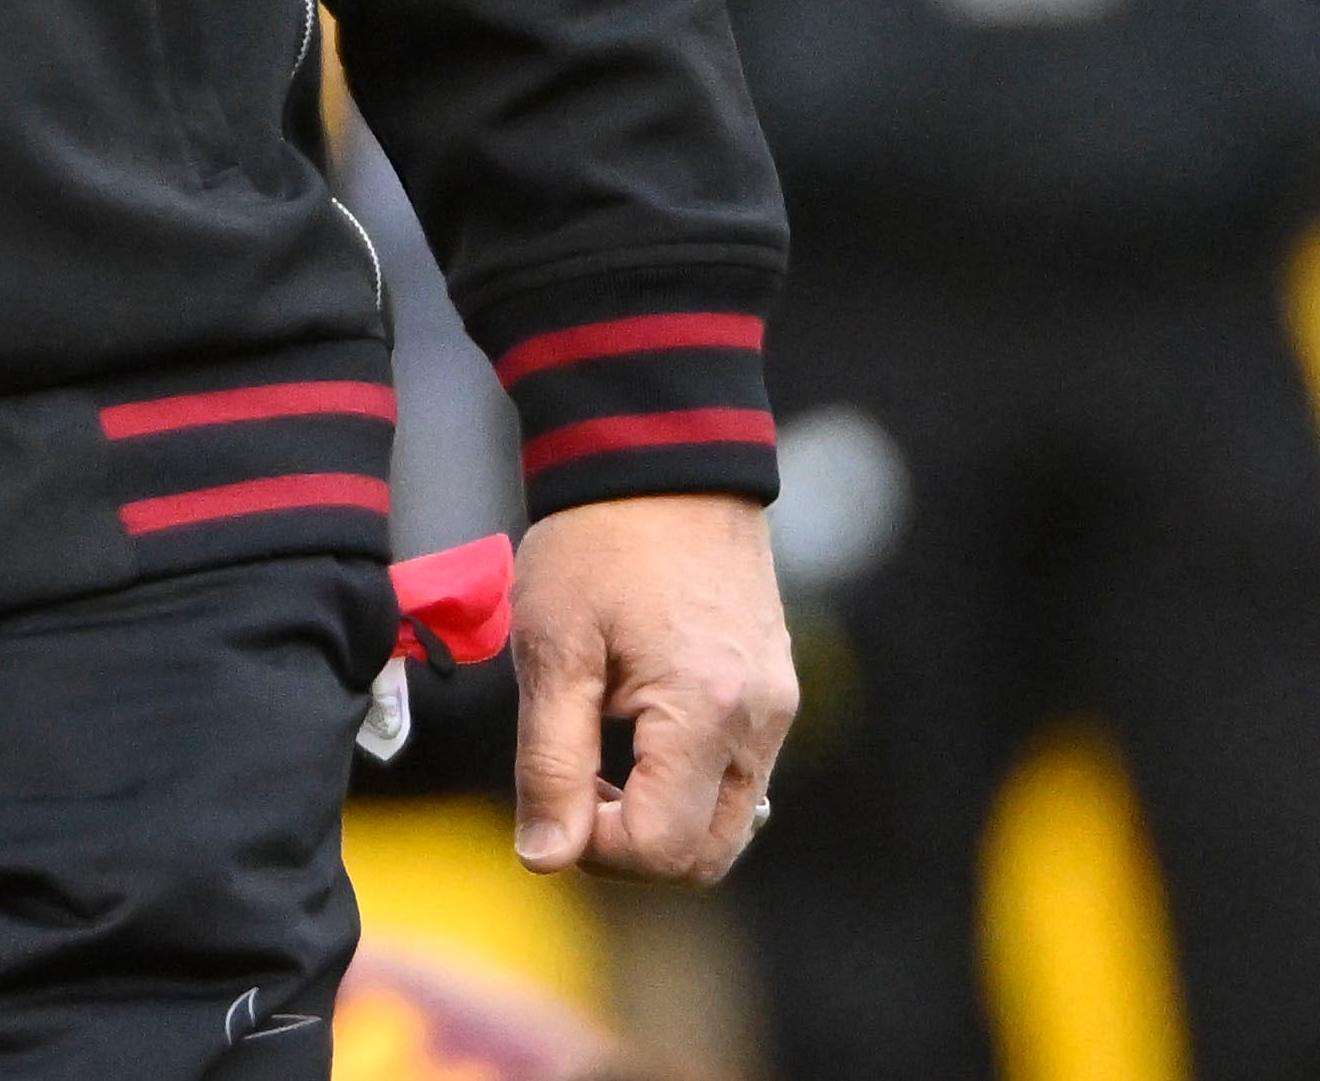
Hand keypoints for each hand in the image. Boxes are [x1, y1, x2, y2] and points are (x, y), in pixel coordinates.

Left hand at [509, 493, 797, 882]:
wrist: (662, 463)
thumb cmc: (598, 543)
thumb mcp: (553, 647)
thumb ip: (549, 760)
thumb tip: (544, 857)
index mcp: (707, 712)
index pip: (663, 849)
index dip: (594, 847)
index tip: (548, 798)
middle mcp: (760, 722)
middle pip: (705, 855)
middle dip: (629, 847)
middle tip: (567, 790)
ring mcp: (775, 709)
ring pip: (724, 822)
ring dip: (656, 817)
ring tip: (593, 755)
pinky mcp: (773, 692)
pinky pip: (736, 777)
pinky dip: (682, 783)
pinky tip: (628, 731)